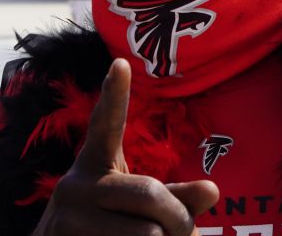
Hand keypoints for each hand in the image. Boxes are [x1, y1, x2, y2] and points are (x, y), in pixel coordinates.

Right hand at [31, 59, 217, 235]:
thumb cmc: (107, 228)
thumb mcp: (138, 206)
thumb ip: (175, 198)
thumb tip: (213, 191)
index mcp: (95, 164)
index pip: (106, 125)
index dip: (114, 96)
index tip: (121, 62)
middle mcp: (76, 185)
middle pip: (151, 195)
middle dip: (179, 220)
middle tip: (188, 232)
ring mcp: (68, 219)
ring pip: (148, 234)